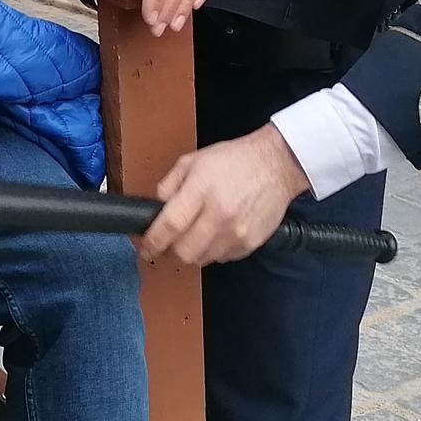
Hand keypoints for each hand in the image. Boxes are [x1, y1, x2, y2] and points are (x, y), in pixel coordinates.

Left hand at [142, 126, 309, 265]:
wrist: (276, 164)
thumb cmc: (233, 160)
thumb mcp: (193, 161)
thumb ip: (169, 185)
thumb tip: (156, 209)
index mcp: (201, 191)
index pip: (170, 226)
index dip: (153, 241)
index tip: (145, 247)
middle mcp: (220, 215)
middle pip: (184, 252)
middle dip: (171, 250)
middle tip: (170, 241)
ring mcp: (237, 233)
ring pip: (202, 260)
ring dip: (193, 252)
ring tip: (196, 234)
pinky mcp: (250, 243)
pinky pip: (222, 259)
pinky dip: (213, 251)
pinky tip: (216, 233)